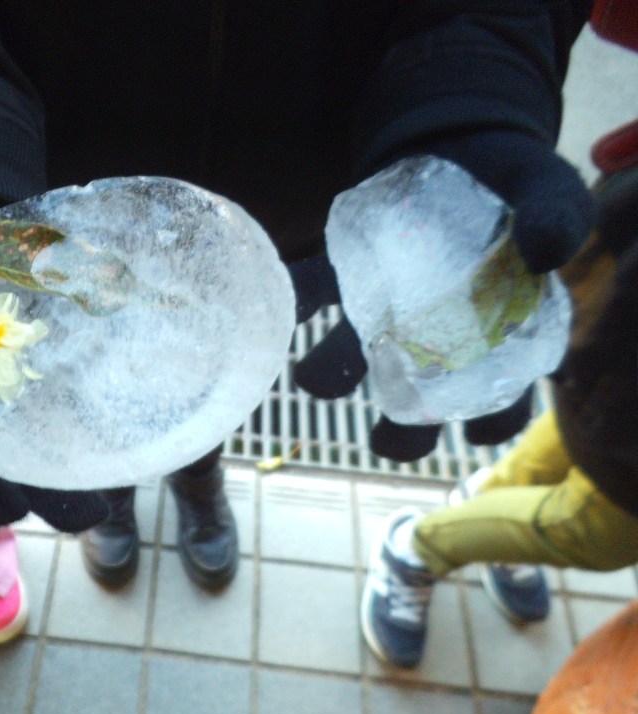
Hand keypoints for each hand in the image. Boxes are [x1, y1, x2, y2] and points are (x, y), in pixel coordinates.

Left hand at [290, 130, 592, 460]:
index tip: (478, 435)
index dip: (489, 423)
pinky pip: (316, 286)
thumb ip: (556, 213)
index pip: (497, 397)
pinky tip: (291, 305)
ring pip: (356, 357)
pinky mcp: (348, 268)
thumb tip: (547, 253)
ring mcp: (385, 306)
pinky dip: (299, 296)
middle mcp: (432, 336)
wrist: (460, 142)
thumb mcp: (547, 187)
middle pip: (417, 400)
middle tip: (385, 437)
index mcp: (493, 336)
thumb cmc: (513, 181)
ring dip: (331, 374)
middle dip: (398, 432)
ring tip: (311, 380)